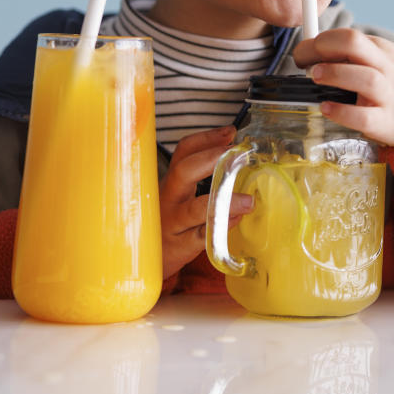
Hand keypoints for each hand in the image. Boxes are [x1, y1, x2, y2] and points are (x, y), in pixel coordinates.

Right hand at [160, 125, 251, 279]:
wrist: (144, 261)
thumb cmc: (168, 224)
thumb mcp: (178, 197)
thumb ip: (201, 180)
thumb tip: (234, 156)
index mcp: (170, 182)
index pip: (183, 151)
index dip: (206, 139)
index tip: (231, 132)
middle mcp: (168, 199)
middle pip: (183, 171)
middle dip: (211, 159)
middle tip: (239, 155)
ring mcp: (173, 223)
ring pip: (195, 209)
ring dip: (225, 200)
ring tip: (249, 200)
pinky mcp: (180, 246)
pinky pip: (202, 236)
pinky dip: (221, 226)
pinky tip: (237, 220)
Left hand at [292, 28, 393, 146]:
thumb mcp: (382, 58)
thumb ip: (353, 54)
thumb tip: (311, 51)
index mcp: (380, 50)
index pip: (348, 36)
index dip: (319, 41)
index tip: (302, 54)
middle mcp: (386, 69)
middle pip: (356, 45)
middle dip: (324, 47)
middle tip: (303, 61)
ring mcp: (388, 96)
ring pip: (366, 79)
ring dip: (336, 74)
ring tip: (316, 77)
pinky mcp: (386, 123)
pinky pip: (365, 118)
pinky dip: (343, 112)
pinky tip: (326, 108)